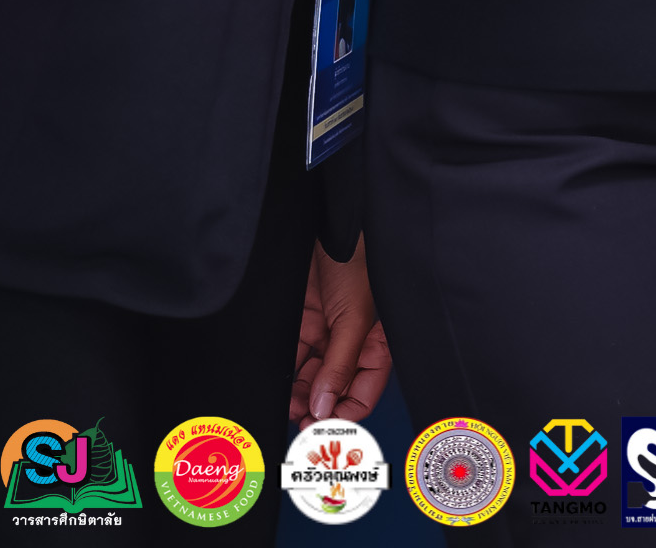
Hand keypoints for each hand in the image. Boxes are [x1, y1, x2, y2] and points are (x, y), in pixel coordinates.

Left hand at [290, 237, 391, 427]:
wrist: (329, 227)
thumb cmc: (357, 261)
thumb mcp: (354, 319)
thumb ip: (340, 365)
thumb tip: (326, 407)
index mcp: (376, 343)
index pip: (364, 390)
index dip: (347, 413)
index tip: (324, 429)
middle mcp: (351, 343)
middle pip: (335, 388)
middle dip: (318, 407)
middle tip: (300, 422)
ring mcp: (325, 335)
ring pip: (311, 378)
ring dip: (299, 396)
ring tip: (288, 407)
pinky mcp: (302, 325)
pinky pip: (293, 358)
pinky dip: (286, 375)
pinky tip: (279, 386)